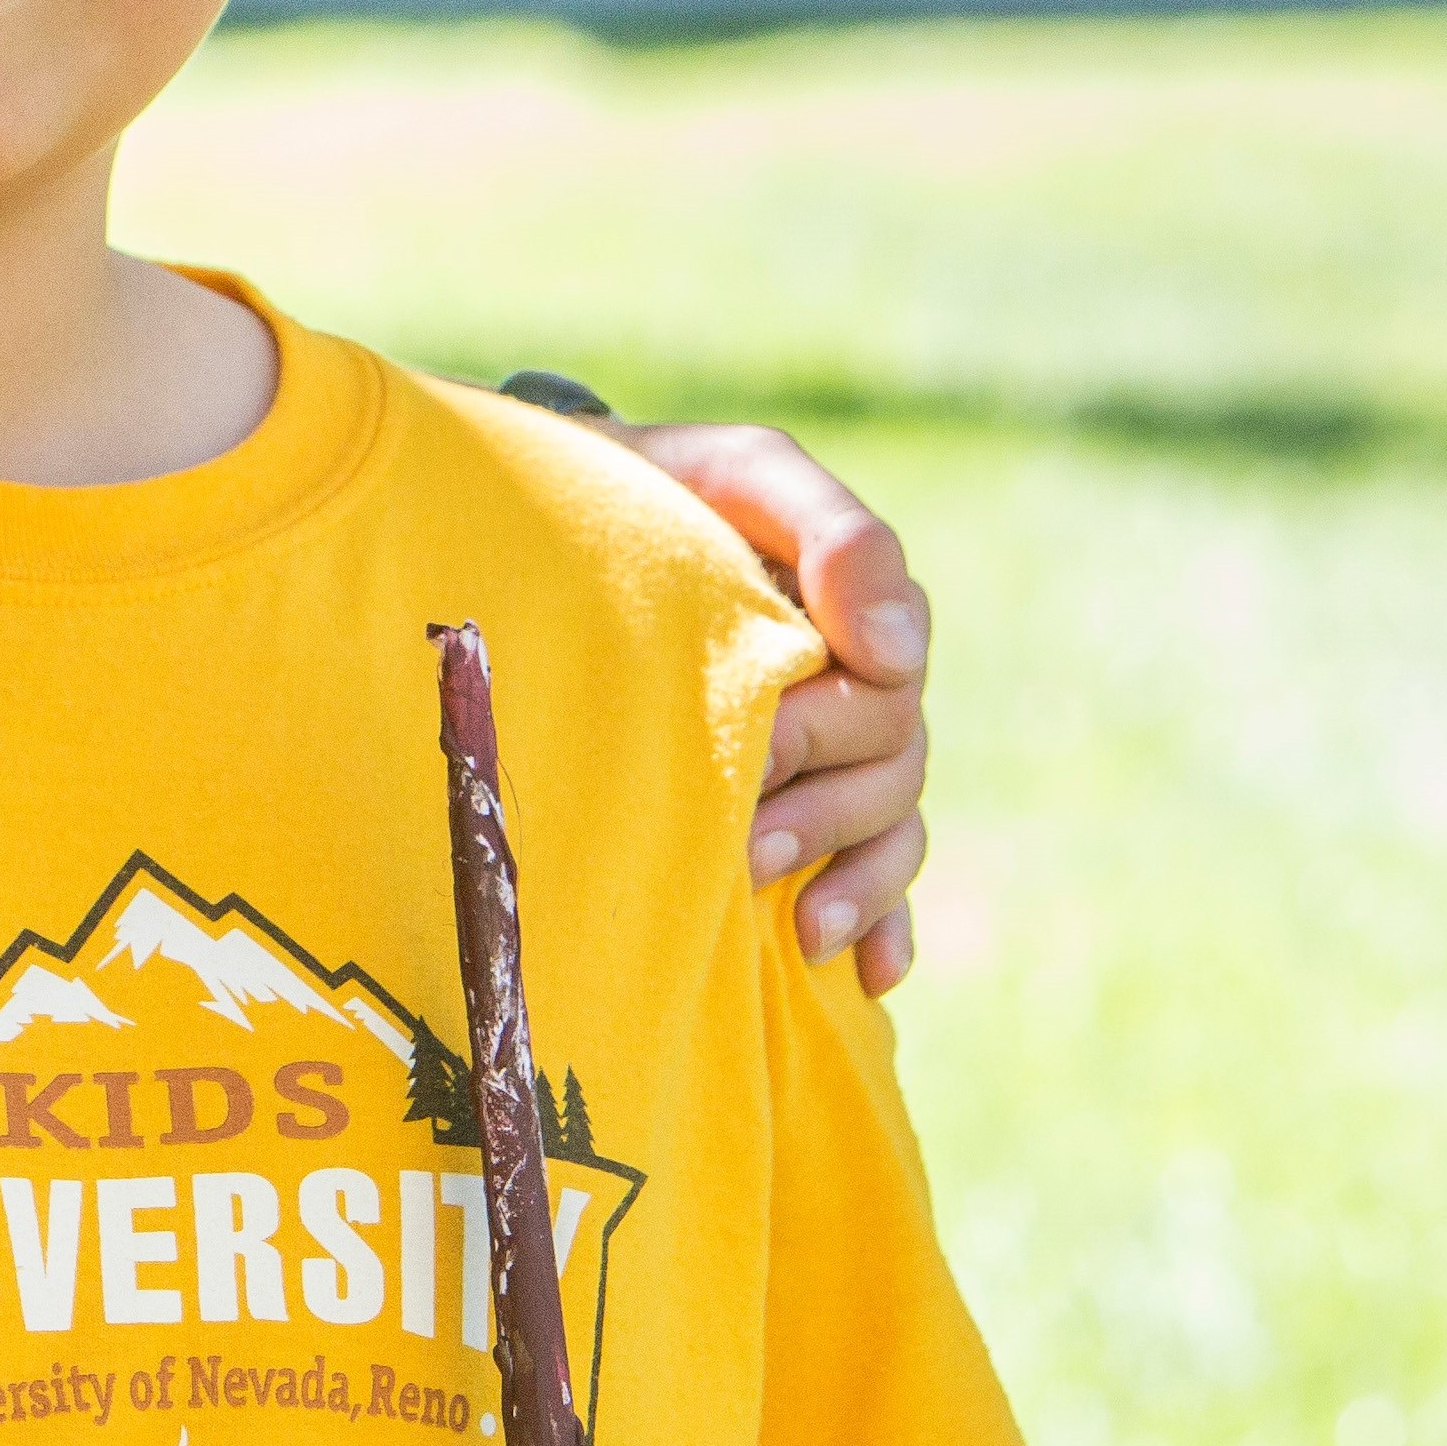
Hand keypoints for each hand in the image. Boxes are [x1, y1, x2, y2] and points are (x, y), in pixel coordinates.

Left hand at [598, 416, 932, 994]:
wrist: (550, 524)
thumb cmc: (640, 490)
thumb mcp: (733, 474)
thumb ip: (831, 531)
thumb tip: (896, 653)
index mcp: (844, 603)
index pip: (889, 669)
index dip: (836, 713)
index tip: (776, 734)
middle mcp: (849, 677)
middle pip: (891, 758)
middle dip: (823, 805)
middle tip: (745, 842)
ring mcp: (827, 747)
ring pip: (890, 824)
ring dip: (849, 875)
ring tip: (794, 923)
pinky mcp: (799, 804)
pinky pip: (877, 875)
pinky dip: (881, 923)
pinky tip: (867, 971)